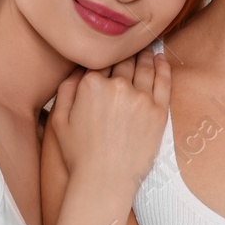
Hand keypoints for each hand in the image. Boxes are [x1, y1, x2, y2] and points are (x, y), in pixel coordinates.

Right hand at [52, 48, 170, 195]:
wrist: (105, 181)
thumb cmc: (79, 154)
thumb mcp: (60, 120)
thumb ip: (67, 89)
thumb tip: (77, 68)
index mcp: (91, 85)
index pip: (101, 60)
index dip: (105, 55)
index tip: (110, 49)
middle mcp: (117, 86)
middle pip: (124, 61)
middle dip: (127, 52)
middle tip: (132, 44)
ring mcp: (140, 98)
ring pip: (145, 67)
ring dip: (146, 55)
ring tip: (147, 49)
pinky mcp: (158, 111)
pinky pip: (164, 81)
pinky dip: (163, 66)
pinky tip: (161, 59)